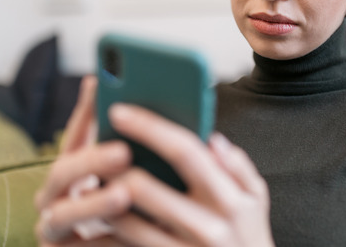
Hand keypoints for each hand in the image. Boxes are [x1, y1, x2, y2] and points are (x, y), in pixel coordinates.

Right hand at [34, 76, 133, 245]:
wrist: (135, 245)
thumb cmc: (136, 212)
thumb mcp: (143, 176)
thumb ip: (147, 150)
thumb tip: (178, 118)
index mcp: (77, 168)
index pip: (77, 134)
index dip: (86, 110)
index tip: (100, 83)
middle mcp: (58, 194)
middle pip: (64, 171)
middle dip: (92, 160)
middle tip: (124, 151)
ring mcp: (54, 226)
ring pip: (61, 213)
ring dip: (92, 203)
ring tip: (123, 194)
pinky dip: (89, 242)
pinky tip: (119, 232)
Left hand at [104, 104, 274, 246]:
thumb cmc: (249, 234)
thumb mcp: (256, 198)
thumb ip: (237, 164)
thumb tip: (212, 137)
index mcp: (229, 199)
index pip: (184, 152)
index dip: (148, 128)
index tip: (118, 110)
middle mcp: (206, 227)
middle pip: (143, 188)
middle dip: (111, 167)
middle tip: (93, 150)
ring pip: (124, 223)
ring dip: (100, 201)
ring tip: (89, 184)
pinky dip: (103, 234)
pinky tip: (93, 221)